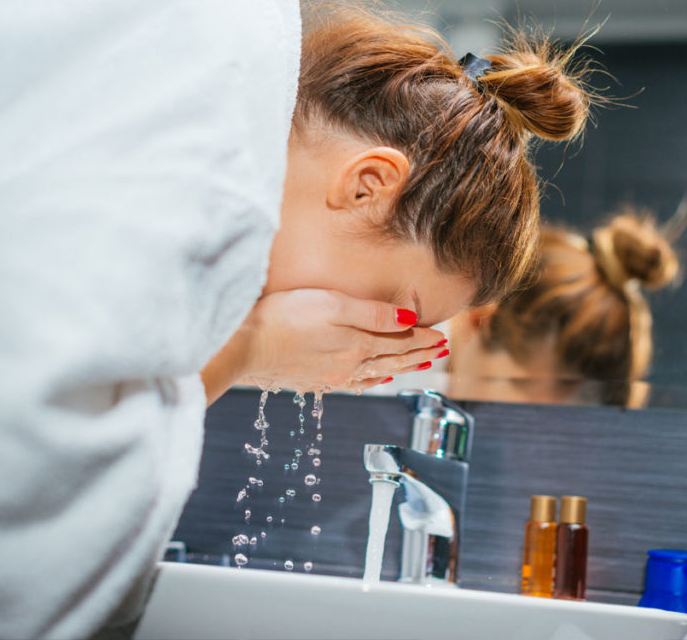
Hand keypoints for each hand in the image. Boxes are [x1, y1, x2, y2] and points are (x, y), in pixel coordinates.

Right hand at [202, 289, 446, 401]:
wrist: (243, 347)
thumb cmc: (284, 318)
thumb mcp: (332, 305)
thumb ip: (372, 314)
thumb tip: (410, 321)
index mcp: (358, 345)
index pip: (401, 340)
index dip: (424, 337)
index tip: (443, 336)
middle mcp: (350, 365)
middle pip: (394, 358)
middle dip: (420, 353)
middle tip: (441, 350)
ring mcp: (331, 376)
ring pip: (377, 371)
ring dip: (401, 367)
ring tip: (420, 364)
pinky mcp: (314, 380)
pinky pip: (355, 381)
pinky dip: (373, 378)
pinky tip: (376, 377)